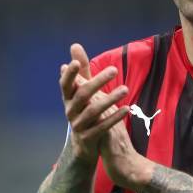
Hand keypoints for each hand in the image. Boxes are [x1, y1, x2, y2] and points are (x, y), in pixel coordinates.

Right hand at [59, 43, 128, 164]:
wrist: (84, 146)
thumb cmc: (84, 113)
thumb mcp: (82, 92)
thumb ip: (82, 70)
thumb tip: (75, 45)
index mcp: (68, 99)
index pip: (65, 85)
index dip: (69, 75)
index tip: (73, 62)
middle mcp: (70, 111)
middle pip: (83, 94)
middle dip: (98, 81)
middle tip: (114, 69)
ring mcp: (79, 125)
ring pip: (94, 110)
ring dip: (110, 98)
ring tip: (126, 89)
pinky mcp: (89, 138)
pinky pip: (102, 127)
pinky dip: (115, 117)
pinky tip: (127, 109)